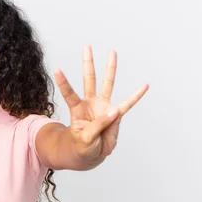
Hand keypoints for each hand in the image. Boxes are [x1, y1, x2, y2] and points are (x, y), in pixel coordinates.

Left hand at [54, 45, 148, 160]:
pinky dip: (136, 96)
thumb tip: (114, 110)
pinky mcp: (116, 116)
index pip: (69, 93)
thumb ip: (98, 125)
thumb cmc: (82, 146)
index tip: (56, 69)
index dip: (64, 82)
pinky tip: (144, 85)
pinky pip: (128, 104)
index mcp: (78, 109)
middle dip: (88, 63)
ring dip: (110, 69)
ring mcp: (103, 107)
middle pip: (89, 80)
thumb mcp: (85, 139)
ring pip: (107, 84)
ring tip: (112, 52)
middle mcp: (90, 104)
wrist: (90, 154)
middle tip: (86, 46)